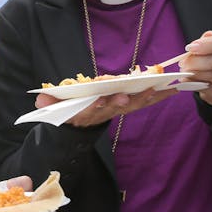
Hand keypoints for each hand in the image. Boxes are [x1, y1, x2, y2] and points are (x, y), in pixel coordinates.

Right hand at [36, 87, 175, 127]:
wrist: (79, 123)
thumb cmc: (68, 110)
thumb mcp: (54, 108)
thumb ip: (48, 103)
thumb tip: (39, 100)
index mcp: (87, 112)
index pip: (92, 109)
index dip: (96, 105)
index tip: (99, 100)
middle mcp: (106, 113)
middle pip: (116, 107)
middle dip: (123, 101)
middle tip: (128, 94)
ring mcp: (119, 110)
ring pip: (134, 105)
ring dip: (145, 98)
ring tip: (157, 88)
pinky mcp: (130, 105)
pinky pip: (146, 101)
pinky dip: (158, 96)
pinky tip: (172, 90)